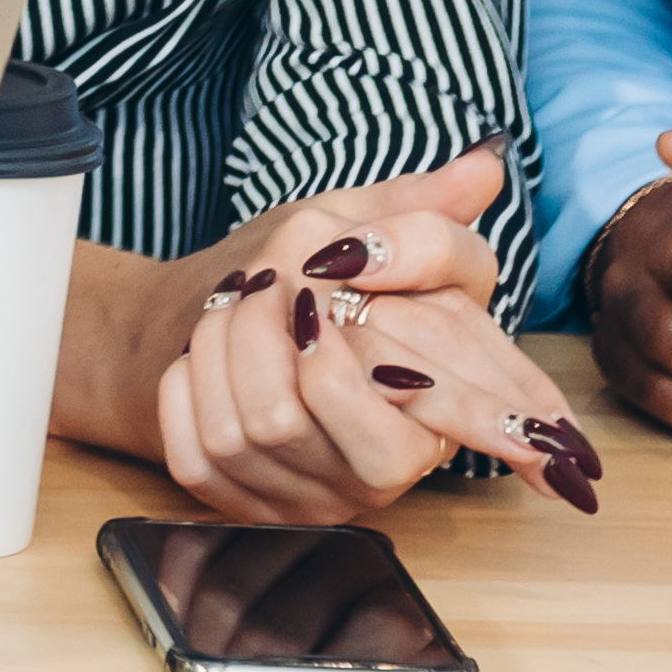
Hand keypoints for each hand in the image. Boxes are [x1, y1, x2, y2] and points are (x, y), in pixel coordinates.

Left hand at [136, 151, 600, 520]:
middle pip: (335, 401)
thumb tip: (485, 166)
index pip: (466, 405)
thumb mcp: (359, 226)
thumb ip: (420, 209)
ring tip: (226, 304)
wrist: (193, 321)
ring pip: (266, 424)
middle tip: (260, 279)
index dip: (395, 353)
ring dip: (226, 342)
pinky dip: (186, 388)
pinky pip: (204, 454)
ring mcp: (322, 492)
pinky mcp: (250, 506)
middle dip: (275, 326)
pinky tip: (196, 361)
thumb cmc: (297, 275)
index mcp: (445, 395)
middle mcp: (392, 460)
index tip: (314, 286)